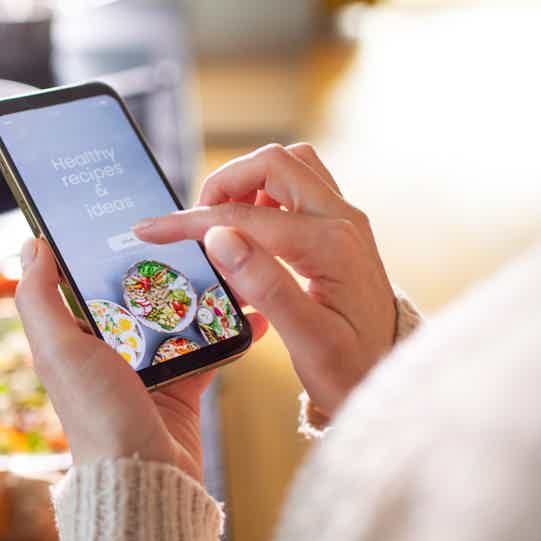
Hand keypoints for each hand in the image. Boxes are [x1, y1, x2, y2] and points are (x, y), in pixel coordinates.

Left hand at [15, 238, 267, 481]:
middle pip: (138, 294)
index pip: (87, 281)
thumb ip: (40, 297)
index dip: (105, 249)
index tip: (131, 214)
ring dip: (202, 291)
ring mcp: (147, 369)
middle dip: (165, 265)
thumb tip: (31, 243)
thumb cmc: (97, 414)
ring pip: (177, 316)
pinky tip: (254, 309)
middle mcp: (107, 352)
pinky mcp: (182, 388)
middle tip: (195, 230)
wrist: (147, 481)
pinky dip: (230, 330)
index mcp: (72, 338)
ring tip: (228, 260)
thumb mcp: (59, 349)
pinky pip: (209, 348)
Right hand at [133, 143, 395, 415]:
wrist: (389, 377)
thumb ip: (265, 285)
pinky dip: (265, 192)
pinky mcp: (340, 225)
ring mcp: (344, 218)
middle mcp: (342, 220)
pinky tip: (249, 230)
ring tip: (223, 223)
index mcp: (330, 247)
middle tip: (195, 224)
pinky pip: (299, 183)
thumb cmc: (349, 368)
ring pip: (290, 164)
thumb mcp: (308, 341)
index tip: (151, 231)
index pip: (245, 217)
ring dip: (248, 181)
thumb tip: (219, 236)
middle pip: (274, 163)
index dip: (191, 222)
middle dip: (223, 184)